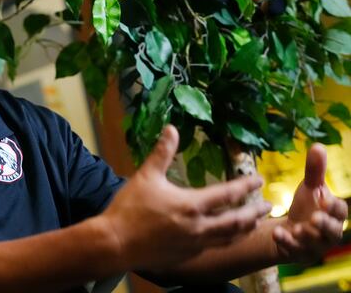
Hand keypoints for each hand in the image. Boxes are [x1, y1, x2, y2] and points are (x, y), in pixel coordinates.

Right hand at [101, 125, 271, 271]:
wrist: (115, 243)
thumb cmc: (130, 208)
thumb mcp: (146, 176)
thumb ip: (162, 153)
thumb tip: (171, 128)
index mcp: (192, 205)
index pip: (227, 194)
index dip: (246, 186)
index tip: (260, 179)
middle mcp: (199, 227)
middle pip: (236, 221)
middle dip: (255, 213)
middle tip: (269, 206)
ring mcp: (194, 245)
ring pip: (228, 238)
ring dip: (244, 229)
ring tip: (254, 224)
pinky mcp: (186, 256)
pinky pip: (213, 248)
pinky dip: (226, 241)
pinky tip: (225, 238)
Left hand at [273, 144, 347, 262]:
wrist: (290, 230)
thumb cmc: (306, 207)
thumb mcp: (309, 188)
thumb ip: (315, 171)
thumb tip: (318, 146)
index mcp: (333, 214)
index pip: (340, 211)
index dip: (333, 206)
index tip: (323, 198)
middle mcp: (328, 232)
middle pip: (332, 231)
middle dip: (324, 225)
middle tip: (314, 218)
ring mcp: (314, 245)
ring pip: (315, 244)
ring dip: (306, 236)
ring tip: (297, 229)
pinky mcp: (299, 253)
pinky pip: (294, 250)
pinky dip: (286, 243)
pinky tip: (277, 234)